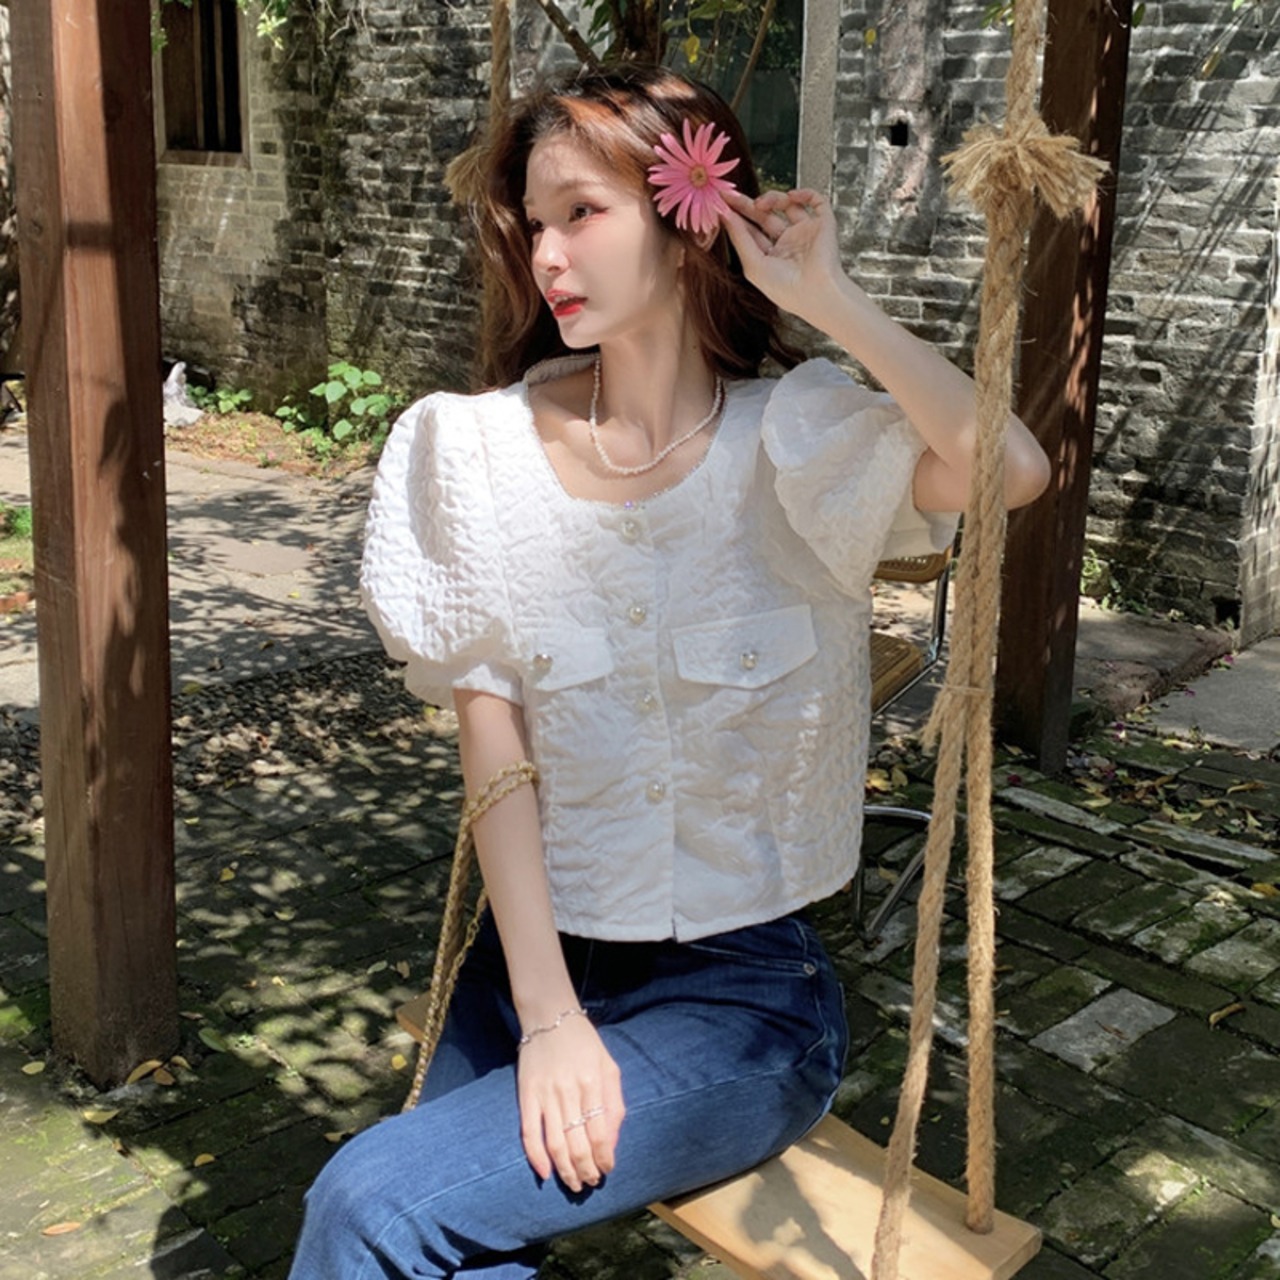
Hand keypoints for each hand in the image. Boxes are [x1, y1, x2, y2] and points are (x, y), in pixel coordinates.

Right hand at [516, 1016, 624, 1191]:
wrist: (549, 1016)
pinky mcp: (526, 1095)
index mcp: (593, 1083)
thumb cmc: (584, 1043)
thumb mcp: (609, 1066)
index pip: (600, 1133)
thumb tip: (611, 1143)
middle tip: (591, 1182)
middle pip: (578, 1143)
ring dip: (566, 1170)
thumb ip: (614, 1104)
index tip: (607, 1170)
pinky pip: (529, 1132)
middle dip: (587, 1170)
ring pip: (555, 1144)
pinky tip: (546, 1173)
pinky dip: (536, 1157)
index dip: (604, 1158)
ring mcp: (545, 1094)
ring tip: (574, 1183)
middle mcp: (569, 1091)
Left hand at [720, 188, 846, 325]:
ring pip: (788, 205)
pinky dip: (805, 193)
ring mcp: (805, 233)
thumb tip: (725, 215)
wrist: (816, 292)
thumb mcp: (753, 264)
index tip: (723, 204)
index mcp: (771, 257)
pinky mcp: (823, 225)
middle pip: (766, 216)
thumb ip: (739, 238)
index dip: (738, 218)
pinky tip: (792, 195)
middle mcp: (788, 244)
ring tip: (762, 203)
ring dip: (774, 198)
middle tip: (732, 194)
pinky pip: (816, 201)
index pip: (752, 232)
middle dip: (749, 204)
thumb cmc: (786, 288)